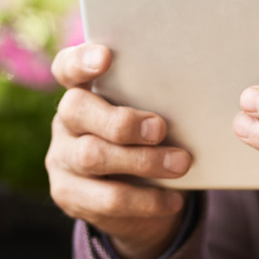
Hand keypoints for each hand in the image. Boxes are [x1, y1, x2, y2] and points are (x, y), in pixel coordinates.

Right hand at [46, 44, 192, 258]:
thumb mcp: (151, 118)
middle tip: (160, 128)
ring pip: (91, 156)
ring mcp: (62, 158)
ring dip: (142, 160)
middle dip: (121, 120)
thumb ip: (158, 103)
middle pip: (76, 109)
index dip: (80, 60)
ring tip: (181, 163)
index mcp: (83, 91)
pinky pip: (106, 199)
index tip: (106, 56)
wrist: (137, 201)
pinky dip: (146, 199)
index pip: (67, 67)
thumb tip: (196, 98)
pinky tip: (173, 199)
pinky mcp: (68, 195)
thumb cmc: (150, 142)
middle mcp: (66, 121)